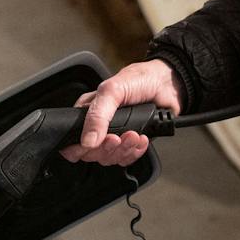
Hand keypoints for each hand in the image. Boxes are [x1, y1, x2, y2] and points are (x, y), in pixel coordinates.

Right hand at [60, 59, 185, 166]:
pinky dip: (135, 151)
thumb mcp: (112, 91)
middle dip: (107, 148)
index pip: (72, 141)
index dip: (80, 148)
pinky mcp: (131, 143)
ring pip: (110, 158)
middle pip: (92, 154)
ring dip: (123, 149)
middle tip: (117, 137)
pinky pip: (127, 158)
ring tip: (134, 134)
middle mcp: (99, 126)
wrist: (167, 84)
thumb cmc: (138, 80)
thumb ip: (97, 115)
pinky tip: (141, 138)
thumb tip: (87, 141)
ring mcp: (115, 135)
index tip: (94, 144)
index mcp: (87, 113)